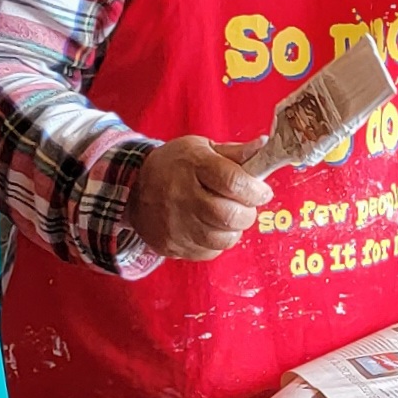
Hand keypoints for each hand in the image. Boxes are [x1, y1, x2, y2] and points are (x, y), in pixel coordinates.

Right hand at [127, 137, 272, 261]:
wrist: (133, 187)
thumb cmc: (175, 165)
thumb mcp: (202, 148)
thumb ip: (235, 152)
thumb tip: (265, 144)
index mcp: (194, 165)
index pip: (233, 182)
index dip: (255, 190)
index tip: (262, 192)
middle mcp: (182, 196)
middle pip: (228, 215)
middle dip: (247, 213)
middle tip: (246, 206)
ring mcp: (174, 224)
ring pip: (221, 239)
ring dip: (234, 230)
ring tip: (229, 218)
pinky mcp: (170, 245)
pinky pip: (208, 252)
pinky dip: (217, 243)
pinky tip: (212, 228)